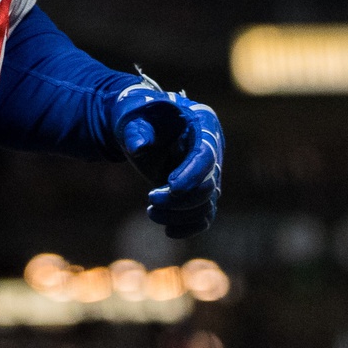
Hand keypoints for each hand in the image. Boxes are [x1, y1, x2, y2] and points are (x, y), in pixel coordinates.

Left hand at [114, 80, 223, 238]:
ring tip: (151, 212)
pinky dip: (188, 226)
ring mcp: (209, 172)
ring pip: (206, 204)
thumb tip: (137, 147)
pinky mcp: (200, 190)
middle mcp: (213, 149)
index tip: (170, 186)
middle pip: (208, 185)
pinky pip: (203, 215)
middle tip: (150, 199)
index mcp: (203, 123)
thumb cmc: (140, 116)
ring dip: (179, 215)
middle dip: (179, 199)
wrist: (141, 124)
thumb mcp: (134, 117)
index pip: (206, 155)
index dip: (191, 174)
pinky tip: (168, 230)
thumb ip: (135, 130)